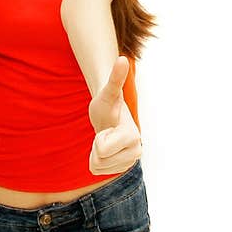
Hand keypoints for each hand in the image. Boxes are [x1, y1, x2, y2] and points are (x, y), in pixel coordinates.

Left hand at [88, 56, 141, 174]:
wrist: (111, 116)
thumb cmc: (108, 104)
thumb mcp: (108, 93)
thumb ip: (115, 78)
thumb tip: (121, 58)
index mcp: (132, 136)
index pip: (101, 150)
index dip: (98, 139)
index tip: (108, 128)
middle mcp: (136, 151)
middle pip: (99, 160)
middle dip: (96, 146)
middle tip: (106, 133)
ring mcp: (131, 161)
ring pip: (98, 167)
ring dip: (96, 153)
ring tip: (106, 139)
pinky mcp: (124, 168)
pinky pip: (98, 172)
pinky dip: (97, 161)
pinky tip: (105, 148)